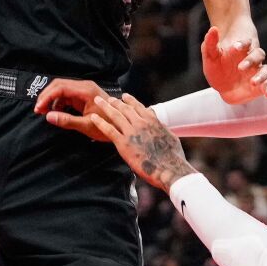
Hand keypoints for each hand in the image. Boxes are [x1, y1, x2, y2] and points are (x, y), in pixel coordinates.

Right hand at [36, 79, 106, 137]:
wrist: (122, 124)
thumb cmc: (107, 125)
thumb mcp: (86, 125)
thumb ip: (67, 120)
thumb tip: (48, 116)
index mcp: (86, 90)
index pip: (60, 88)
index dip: (47, 97)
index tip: (38, 109)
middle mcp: (84, 86)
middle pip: (58, 85)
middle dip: (46, 96)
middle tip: (38, 110)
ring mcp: (83, 90)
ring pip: (61, 89)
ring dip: (51, 99)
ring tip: (44, 113)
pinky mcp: (82, 95)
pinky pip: (66, 95)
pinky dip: (57, 102)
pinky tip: (55, 113)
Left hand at [79, 94, 194, 190]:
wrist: (168, 168)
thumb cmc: (173, 156)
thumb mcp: (170, 136)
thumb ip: (161, 128)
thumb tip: (160, 125)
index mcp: (152, 121)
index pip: (138, 107)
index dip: (130, 101)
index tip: (124, 97)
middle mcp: (140, 123)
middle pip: (124, 108)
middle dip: (115, 102)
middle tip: (107, 98)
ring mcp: (131, 132)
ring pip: (115, 115)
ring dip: (105, 106)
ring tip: (98, 100)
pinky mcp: (123, 144)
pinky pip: (108, 129)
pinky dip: (100, 122)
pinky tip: (93, 117)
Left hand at [201, 27, 266, 104]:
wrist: (222, 83)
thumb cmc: (217, 65)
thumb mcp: (210, 54)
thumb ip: (211, 43)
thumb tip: (213, 29)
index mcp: (242, 50)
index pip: (246, 43)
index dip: (243, 44)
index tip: (234, 46)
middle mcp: (252, 60)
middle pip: (259, 55)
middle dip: (251, 60)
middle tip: (240, 68)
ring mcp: (257, 73)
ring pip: (266, 70)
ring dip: (261, 75)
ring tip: (252, 82)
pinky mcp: (260, 86)